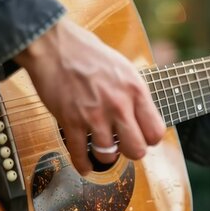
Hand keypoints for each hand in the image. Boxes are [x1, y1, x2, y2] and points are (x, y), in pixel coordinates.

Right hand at [15, 17, 164, 174]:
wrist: (54, 45)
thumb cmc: (87, 52)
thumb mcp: (123, 68)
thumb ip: (134, 94)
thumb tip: (142, 116)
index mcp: (135, 90)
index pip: (155, 131)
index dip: (149, 138)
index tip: (142, 137)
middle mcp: (118, 105)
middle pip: (137, 150)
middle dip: (131, 151)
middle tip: (123, 145)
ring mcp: (94, 115)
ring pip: (109, 156)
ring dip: (106, 155)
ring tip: (102, 147)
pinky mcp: (70, 121)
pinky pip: (80, 154)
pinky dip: (83, 164)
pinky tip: (85, 165)